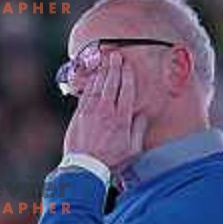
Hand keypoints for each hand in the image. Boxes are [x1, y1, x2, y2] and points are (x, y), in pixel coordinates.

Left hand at [63, 51, 148, 169]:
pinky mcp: (79, 115)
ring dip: (102, 72)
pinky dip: (91, 83)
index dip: (127, 76)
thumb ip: (139, 129)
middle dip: (115, 68)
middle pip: (111, 84)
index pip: (126, 91)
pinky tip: (94, 77)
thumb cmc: (110, 161)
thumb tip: (143, 114)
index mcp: (121, 119)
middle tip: (116, 56)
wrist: (84, 167)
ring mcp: (91, 112)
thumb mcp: (133, 150)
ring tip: (106, 61)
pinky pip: (86, 94)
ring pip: (98, 86)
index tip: (128, 66)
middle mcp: (106, 112)